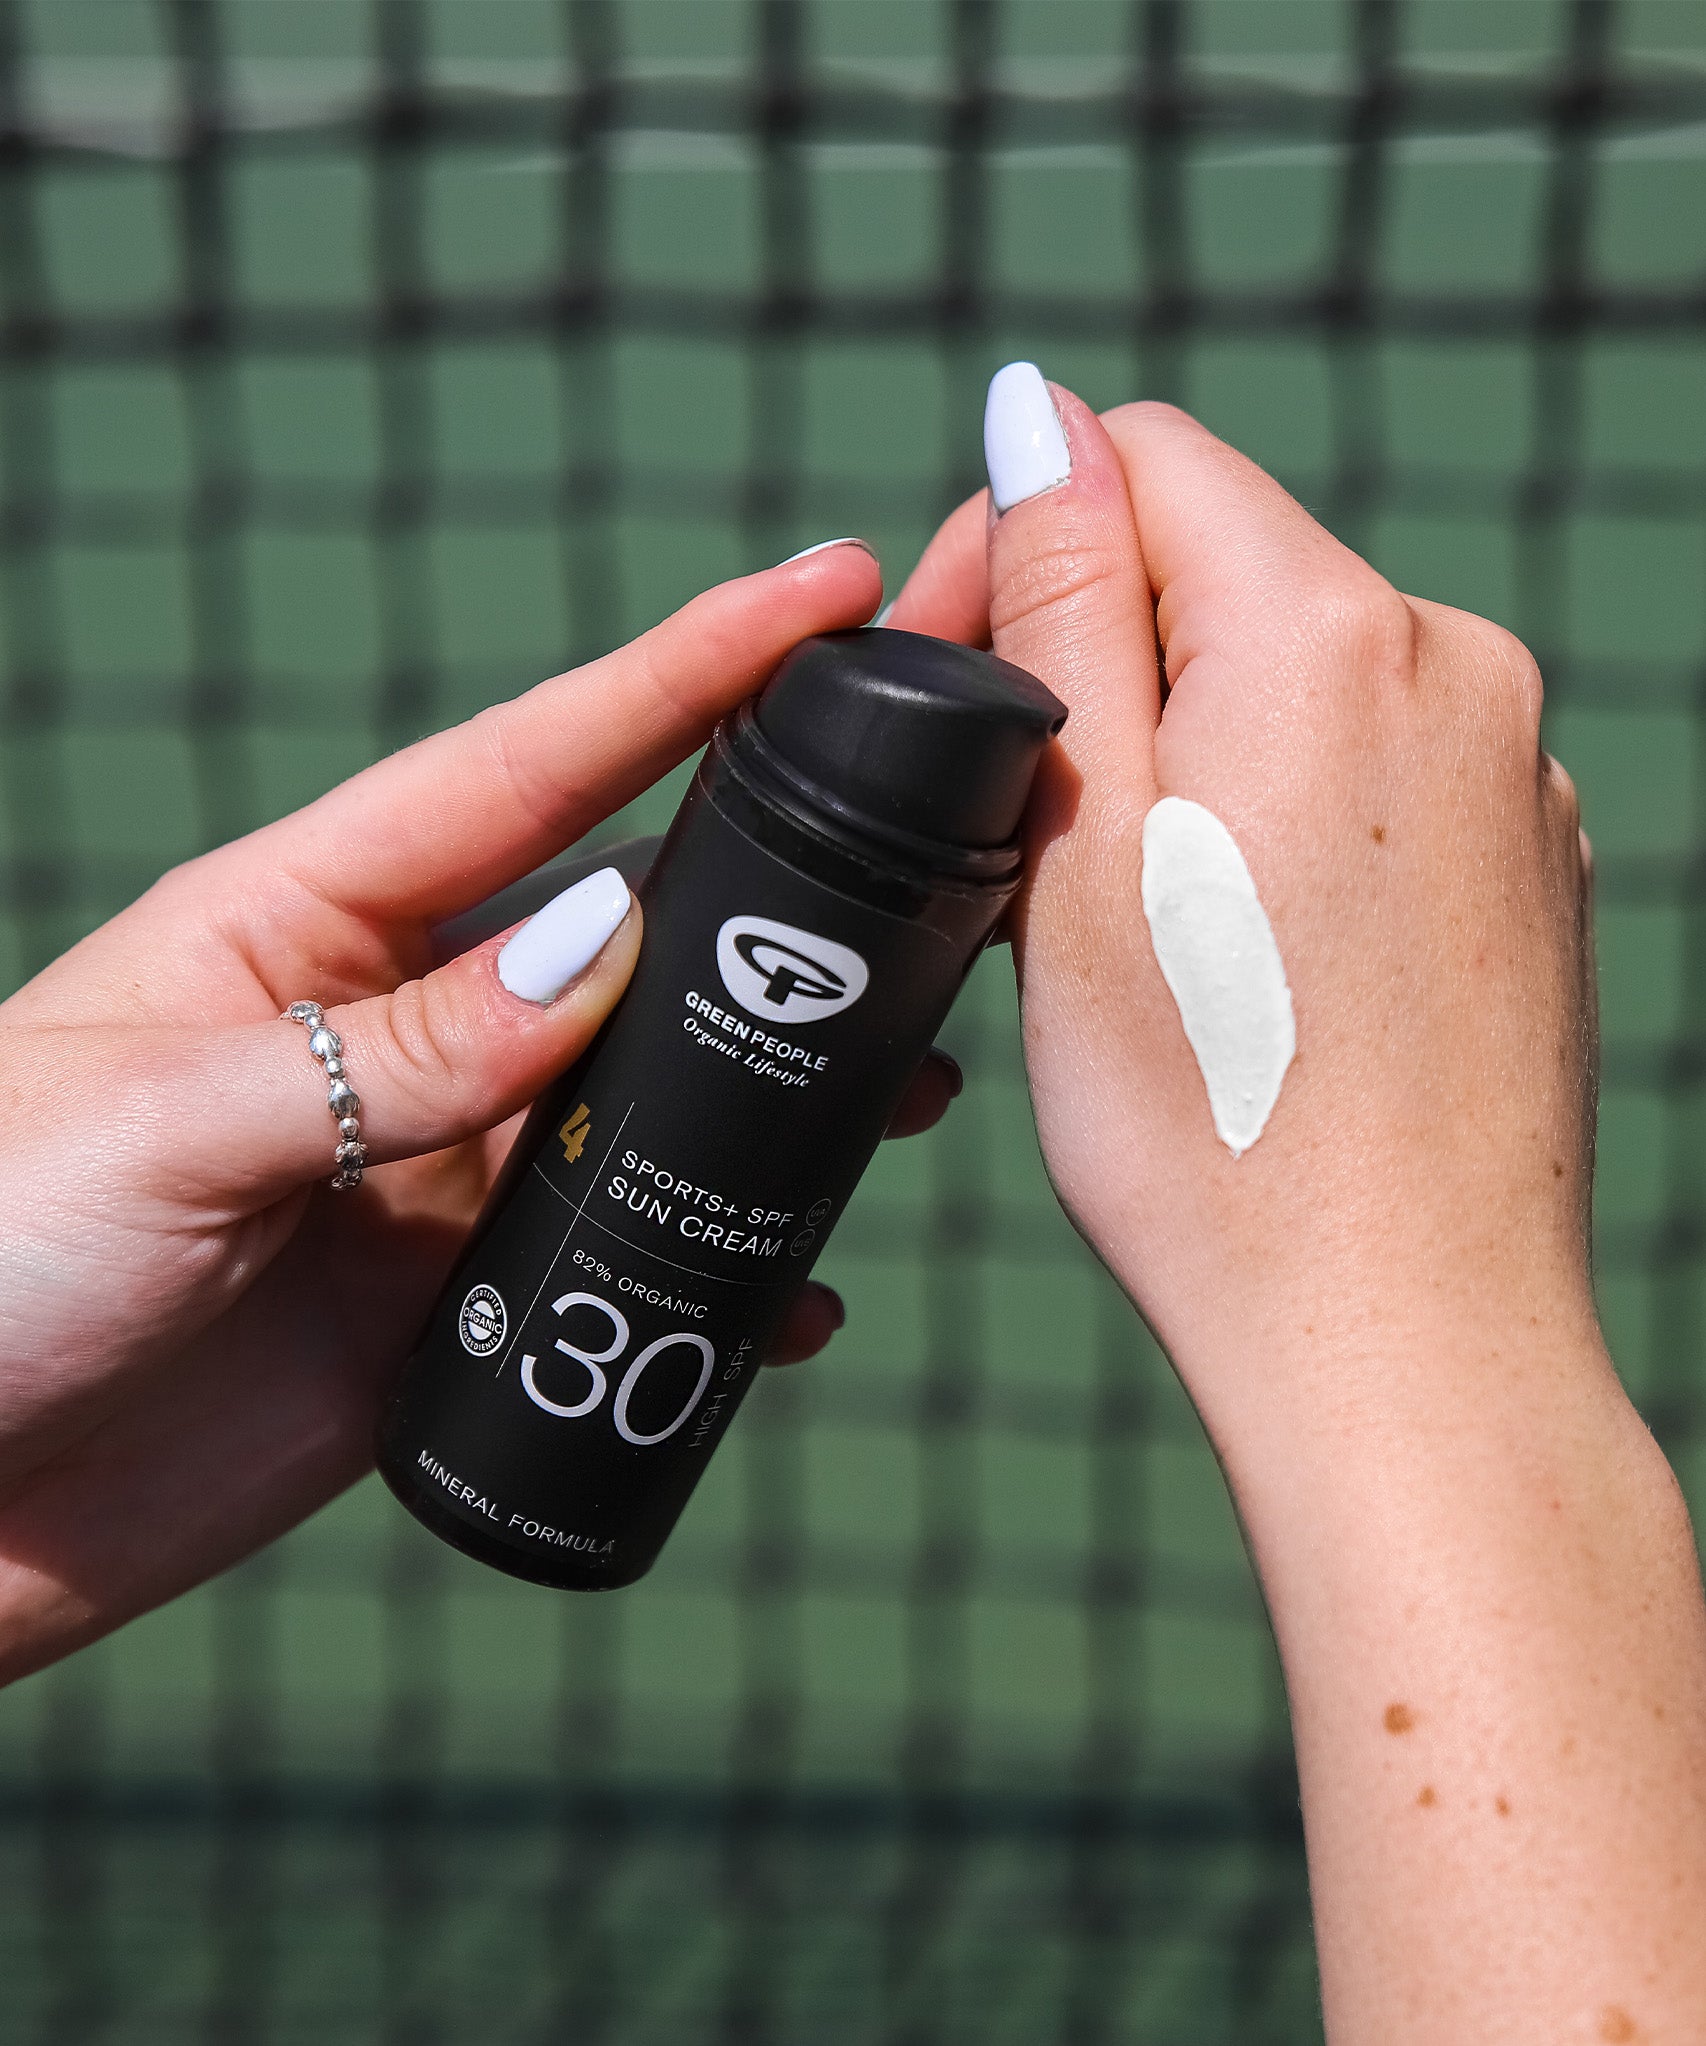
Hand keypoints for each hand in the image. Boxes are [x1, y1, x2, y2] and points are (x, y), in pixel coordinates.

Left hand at [0, 540, 958, 1682]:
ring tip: (917, 1077)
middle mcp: (395, 1026)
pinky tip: (793, 1291)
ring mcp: (430, 1168)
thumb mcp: (170, 1122)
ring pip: (647, 1095)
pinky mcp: (446, 1310)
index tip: (832, 593)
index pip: (533, 767)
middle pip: (629, 921)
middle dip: (781, 876)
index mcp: (307, 918)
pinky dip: (714, 1271)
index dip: (686, 672)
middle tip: (942, 836)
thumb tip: (612, 946)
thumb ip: (396, 1047)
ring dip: (778, 1082)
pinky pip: (614, 1266)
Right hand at [890, 377, 1705, 2042]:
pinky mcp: (1532, 864)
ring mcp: (1516, 772)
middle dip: (1116, 665)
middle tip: (1044, 852)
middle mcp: (1460, 669)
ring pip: (1302, 680)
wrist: (1404, 1341)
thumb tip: (1040, 415)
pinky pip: (1378, 773)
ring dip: (1199, 754)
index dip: (1030, 545)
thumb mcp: (1081, 843)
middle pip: (1233, 572)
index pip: (1153, 462)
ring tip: (1146, 935)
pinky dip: (1289, 823)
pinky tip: (1250, 968)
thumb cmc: (1212, 1122)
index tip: (969, 691)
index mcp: (1335, 636)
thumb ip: (1068, 605)